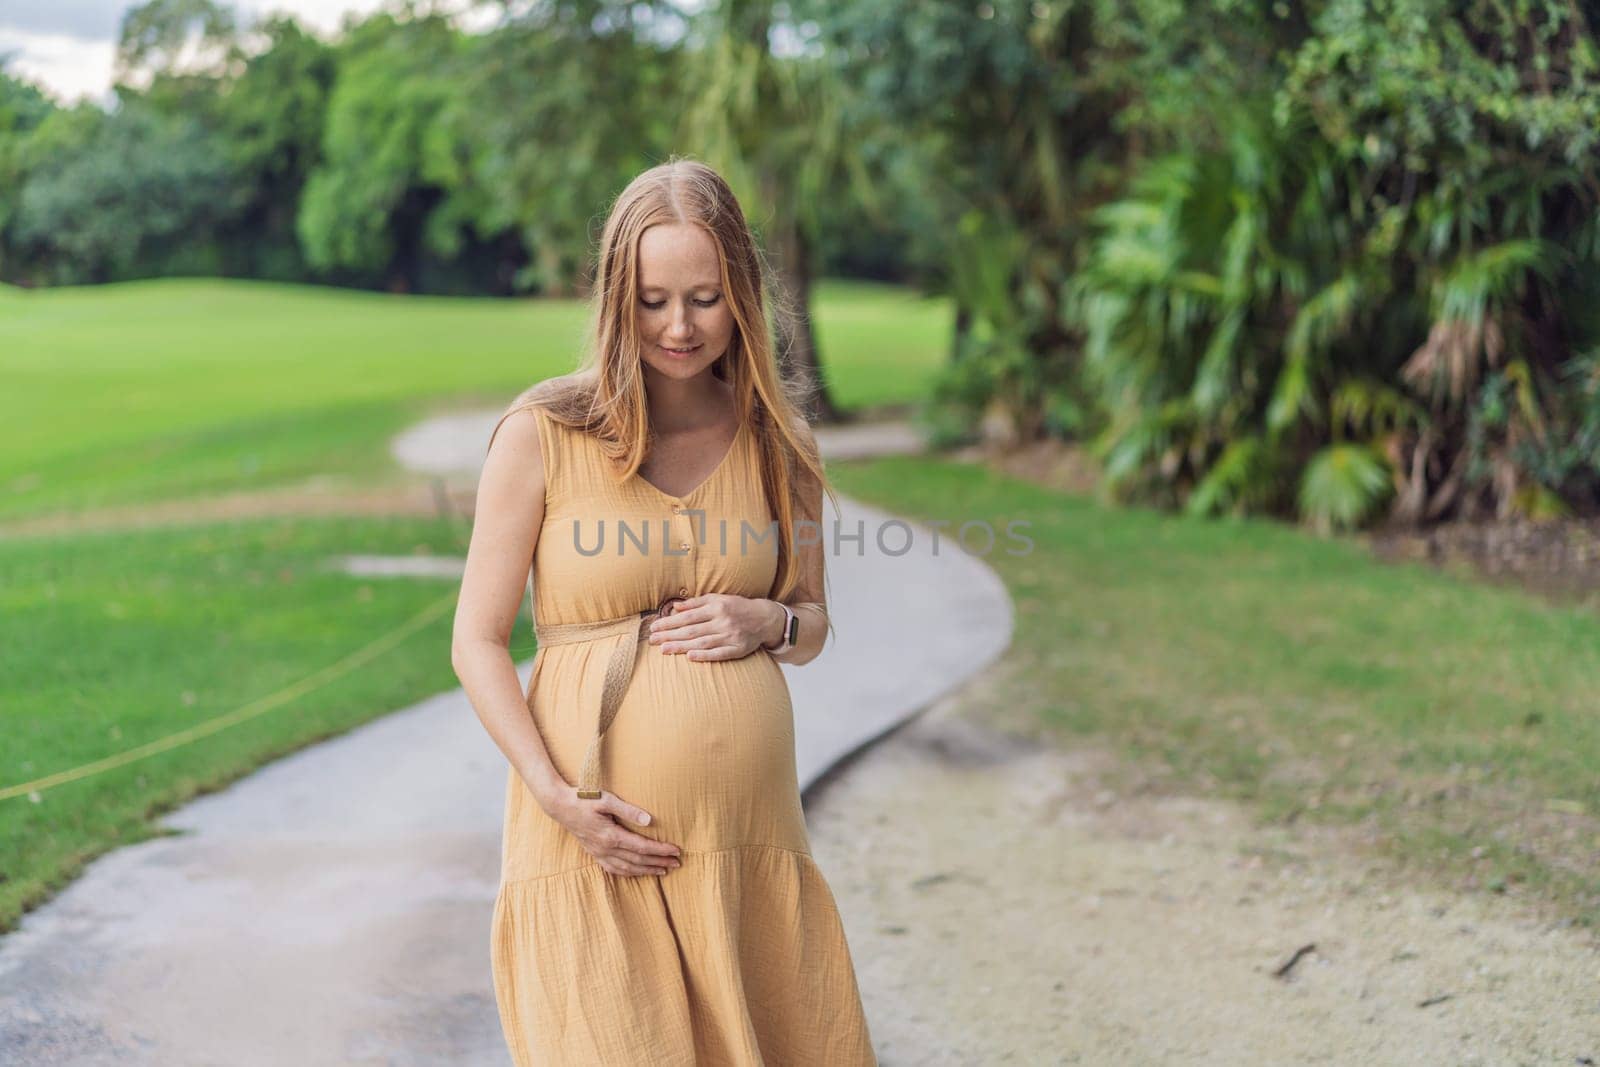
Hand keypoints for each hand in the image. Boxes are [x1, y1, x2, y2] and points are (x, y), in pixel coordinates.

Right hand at [544, 787, 683, 877]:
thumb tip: (649, 821)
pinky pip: (614, 869)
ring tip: (664, 870)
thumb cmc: (584, 799)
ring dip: (647, 870)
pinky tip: (638, 872)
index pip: (642, 847)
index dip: (661, 850)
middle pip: (638, 860)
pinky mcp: (594, 854)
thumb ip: (628, 810)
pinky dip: (629, 873)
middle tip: (677, 863)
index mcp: (611, 836)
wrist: (560, 806)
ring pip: (627, 868)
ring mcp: (599, 853)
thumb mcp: (607, 799)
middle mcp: (605, 849)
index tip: (676, 850)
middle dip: (659, 862)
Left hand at [645, 593, 783, 661]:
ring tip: (663, 650)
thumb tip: (675, 606)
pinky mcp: (738, 649)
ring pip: (702, 643)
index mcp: (717, 607)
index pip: (688, 616)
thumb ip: (696, 603)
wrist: (765, 618)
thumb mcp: (718, 599)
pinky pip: (719, 653)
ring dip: (681, 647)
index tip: (654, 627)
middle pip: (692, 630)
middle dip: (670, 635)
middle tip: (652, 640)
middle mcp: (723, 621)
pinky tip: (690, 657)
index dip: (669, 622)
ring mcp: (731, 636)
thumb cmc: (737, 607)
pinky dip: (705, 656)